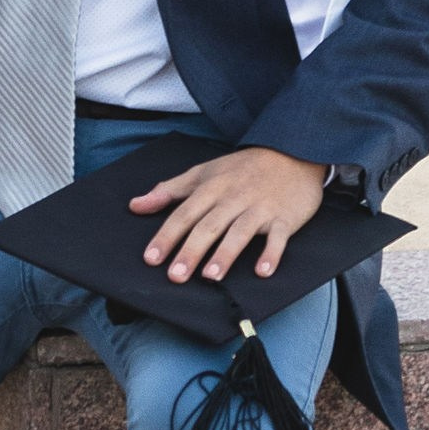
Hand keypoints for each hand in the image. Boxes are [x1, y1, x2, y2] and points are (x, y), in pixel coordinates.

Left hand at [127, 146, 327, 286]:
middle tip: (176, 276)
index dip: (167, 236)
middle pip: (209, 225)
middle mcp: (234, 197)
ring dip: (226, 253)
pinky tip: (263, 271)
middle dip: (191, 250)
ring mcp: (260, 207)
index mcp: (212, 187)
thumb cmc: (242, 168)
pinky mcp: (284, 217)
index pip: (184, 214)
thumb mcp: (203, 172)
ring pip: (240, 231)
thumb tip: (135, 205)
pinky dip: (272, 253)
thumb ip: (169, 190)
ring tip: (211, 277)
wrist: (292, 152)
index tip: (151, 258)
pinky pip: (278, 237)